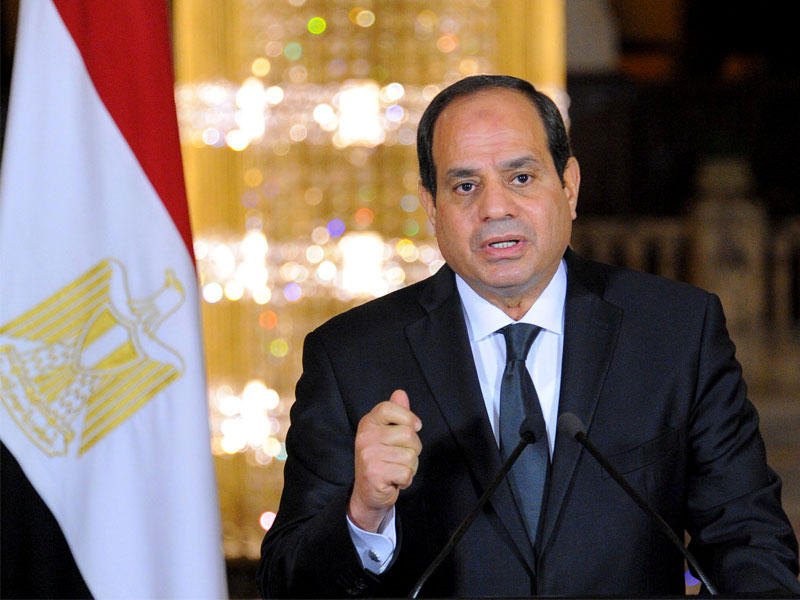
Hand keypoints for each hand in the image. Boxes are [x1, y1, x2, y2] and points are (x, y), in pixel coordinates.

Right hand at [348, 390, 421, 531]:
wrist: (368, 492)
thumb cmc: (382, 459)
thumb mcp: (387, 433)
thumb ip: (396, 413)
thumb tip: (400, 393)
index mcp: (368, 423)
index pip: (388, 407)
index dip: (408, 417)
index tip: (415, 427)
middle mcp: (365, 437)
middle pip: (408, 434)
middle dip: (414, 448)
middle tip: (401, 456)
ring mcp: (368, 456)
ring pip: (410, 456)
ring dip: (410, 466)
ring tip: (397, 469)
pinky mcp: (374, 474)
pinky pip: (406, 473)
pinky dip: (406, 480)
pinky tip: (394, 480)